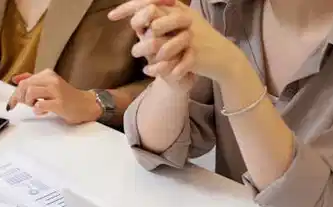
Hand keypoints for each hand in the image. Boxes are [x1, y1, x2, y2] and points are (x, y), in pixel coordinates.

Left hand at [6, 70, 100, 124]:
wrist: (85, 105)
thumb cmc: (66, 97)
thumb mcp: (48, 85)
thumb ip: (32, 80)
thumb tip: (15, 79)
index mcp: (47, 74)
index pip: (24, 81)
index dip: (15, 93)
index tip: (12, 103)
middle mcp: (51, 80)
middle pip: (25, 86)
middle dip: (20, 98)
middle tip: (26, 105)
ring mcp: (56, 91)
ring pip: (30, 93)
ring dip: (29, 102)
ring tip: (36, 106)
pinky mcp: (60, 103)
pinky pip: (40, 105)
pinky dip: (38, 110)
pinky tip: (44, 111)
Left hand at [110, 0, 246, 84]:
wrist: (221, 56)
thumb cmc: (194, 40)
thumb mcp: (177, 25)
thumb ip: (157, 20)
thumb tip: (134, 19)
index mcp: (177, 8)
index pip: (149, 1)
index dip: (129, 7)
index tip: (111, 16)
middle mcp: (183, 18)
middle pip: (153, 19)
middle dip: (139, 32)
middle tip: (136, 48)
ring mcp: (189, 35)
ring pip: (159, 41)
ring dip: (148, 54)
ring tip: (145, 64)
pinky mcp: (195, 52)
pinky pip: (172, 62)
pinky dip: (160, 70)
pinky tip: (151, 74)